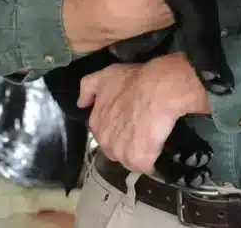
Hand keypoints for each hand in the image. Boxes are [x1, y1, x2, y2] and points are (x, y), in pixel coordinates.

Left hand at [77, 52, 209, 173]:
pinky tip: (159, 148)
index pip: (104, 134)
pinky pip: (145, 166)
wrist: (157, 89)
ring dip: (140, 153)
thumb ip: (88, 88)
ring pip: (130, 159)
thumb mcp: (106, 76)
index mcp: (96, 123)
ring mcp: (120, 152)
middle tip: (142, 130)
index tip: (129, 121)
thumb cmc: (133, 81)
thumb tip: (81, 104)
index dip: (118, 128)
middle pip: (115, 150)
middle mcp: (104, 141)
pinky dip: (152, 160)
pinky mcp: (138, 160)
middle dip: (126, 143)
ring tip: (153, 139)